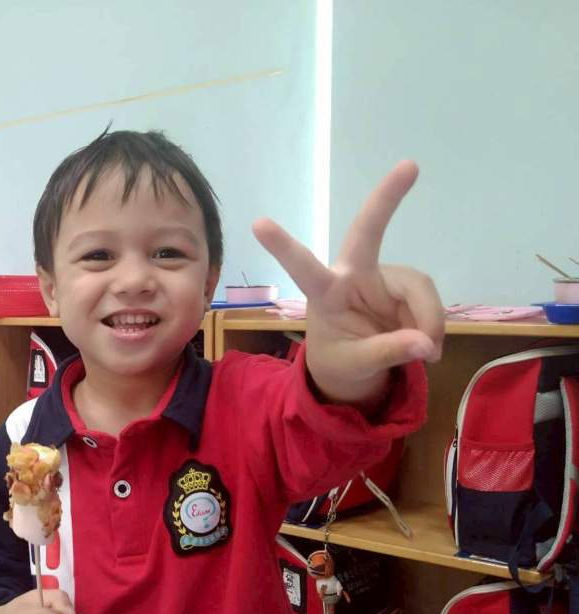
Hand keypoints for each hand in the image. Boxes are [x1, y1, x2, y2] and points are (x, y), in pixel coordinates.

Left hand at [252, 160, 444, 404]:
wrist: (354, 368)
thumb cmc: (340, 360)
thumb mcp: (356, 366)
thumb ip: (387, 353)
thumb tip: (425, 343)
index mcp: (325, 294)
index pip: (303, 268)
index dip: (283, 247)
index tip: (258, 222)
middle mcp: (352, 275)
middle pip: (368, 231)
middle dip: (387, 198)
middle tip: (409, 165)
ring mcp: (382, 277)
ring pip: (418, 287)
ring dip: (429, 321)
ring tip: (426, 354)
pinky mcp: (406, 285)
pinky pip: (430, 301)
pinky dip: (434, 325)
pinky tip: (427, 347)